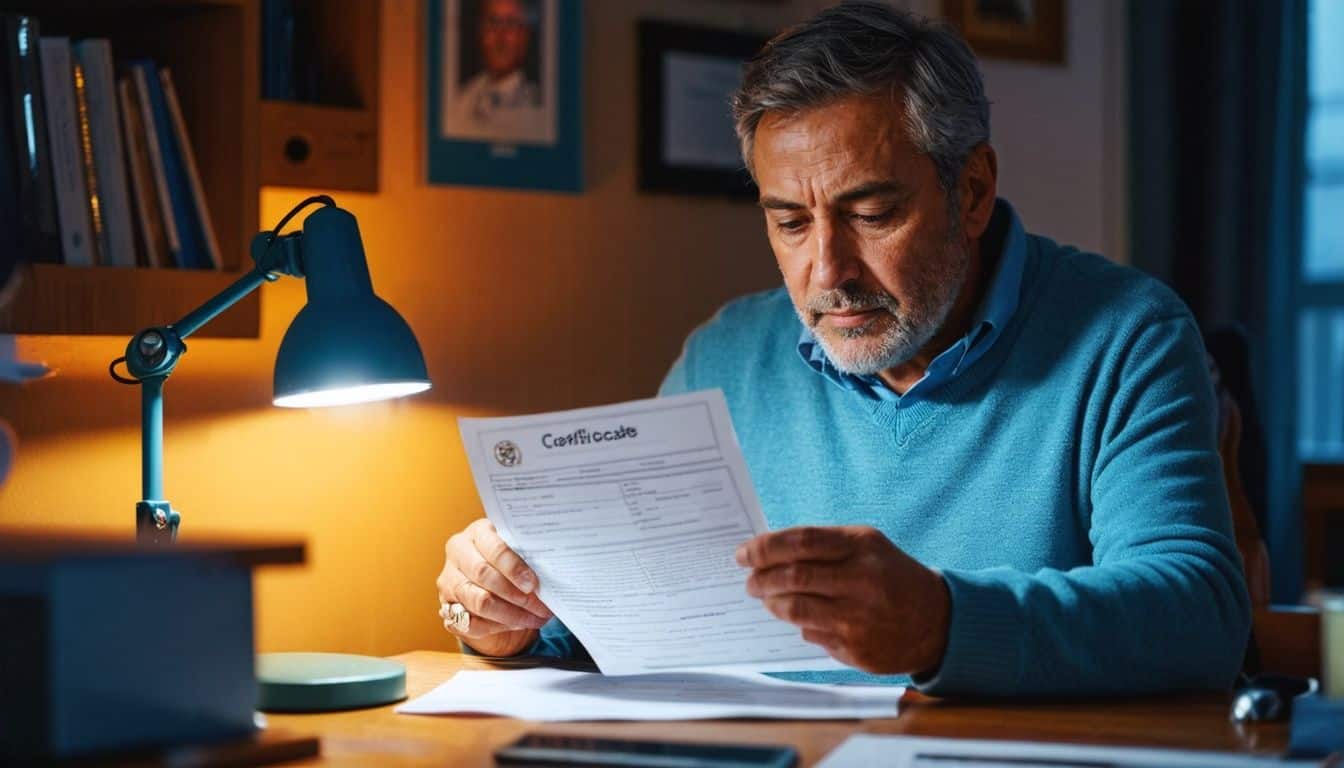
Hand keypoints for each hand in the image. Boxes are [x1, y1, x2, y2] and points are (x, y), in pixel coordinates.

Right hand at [437, 518, 552, 656]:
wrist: (488, 577)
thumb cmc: (509, 559)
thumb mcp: (517, 550)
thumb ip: (528, 557)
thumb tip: (552, 578)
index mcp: (477, 532)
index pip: (494, 548)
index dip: (514, 568)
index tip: (533, 584)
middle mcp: (458, 554)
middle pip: (484, 575)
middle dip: (515, 594)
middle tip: (540, 606)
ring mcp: (449, 582)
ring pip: (478, 602)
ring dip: (511, 614)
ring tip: (535, 618)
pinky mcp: (447, 608)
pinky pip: (472, 623)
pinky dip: (499, 626)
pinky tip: (518, 624)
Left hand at [737, 525, 950, 675]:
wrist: (936, 620)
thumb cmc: (889, 576)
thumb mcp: (866, 546)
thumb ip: (822, 546)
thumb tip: (767, 554)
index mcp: (862, 546)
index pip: (801, 542)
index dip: (765, 547)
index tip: (744, 553)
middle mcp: (861, 580)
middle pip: (793, 577)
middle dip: (761, 579)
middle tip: (750, 581)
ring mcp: (858, 617)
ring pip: (794, 609)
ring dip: (772, 603)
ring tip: (767, 598)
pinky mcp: (856, 648)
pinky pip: (810, 634)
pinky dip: (799, 624)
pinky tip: (800, 618)